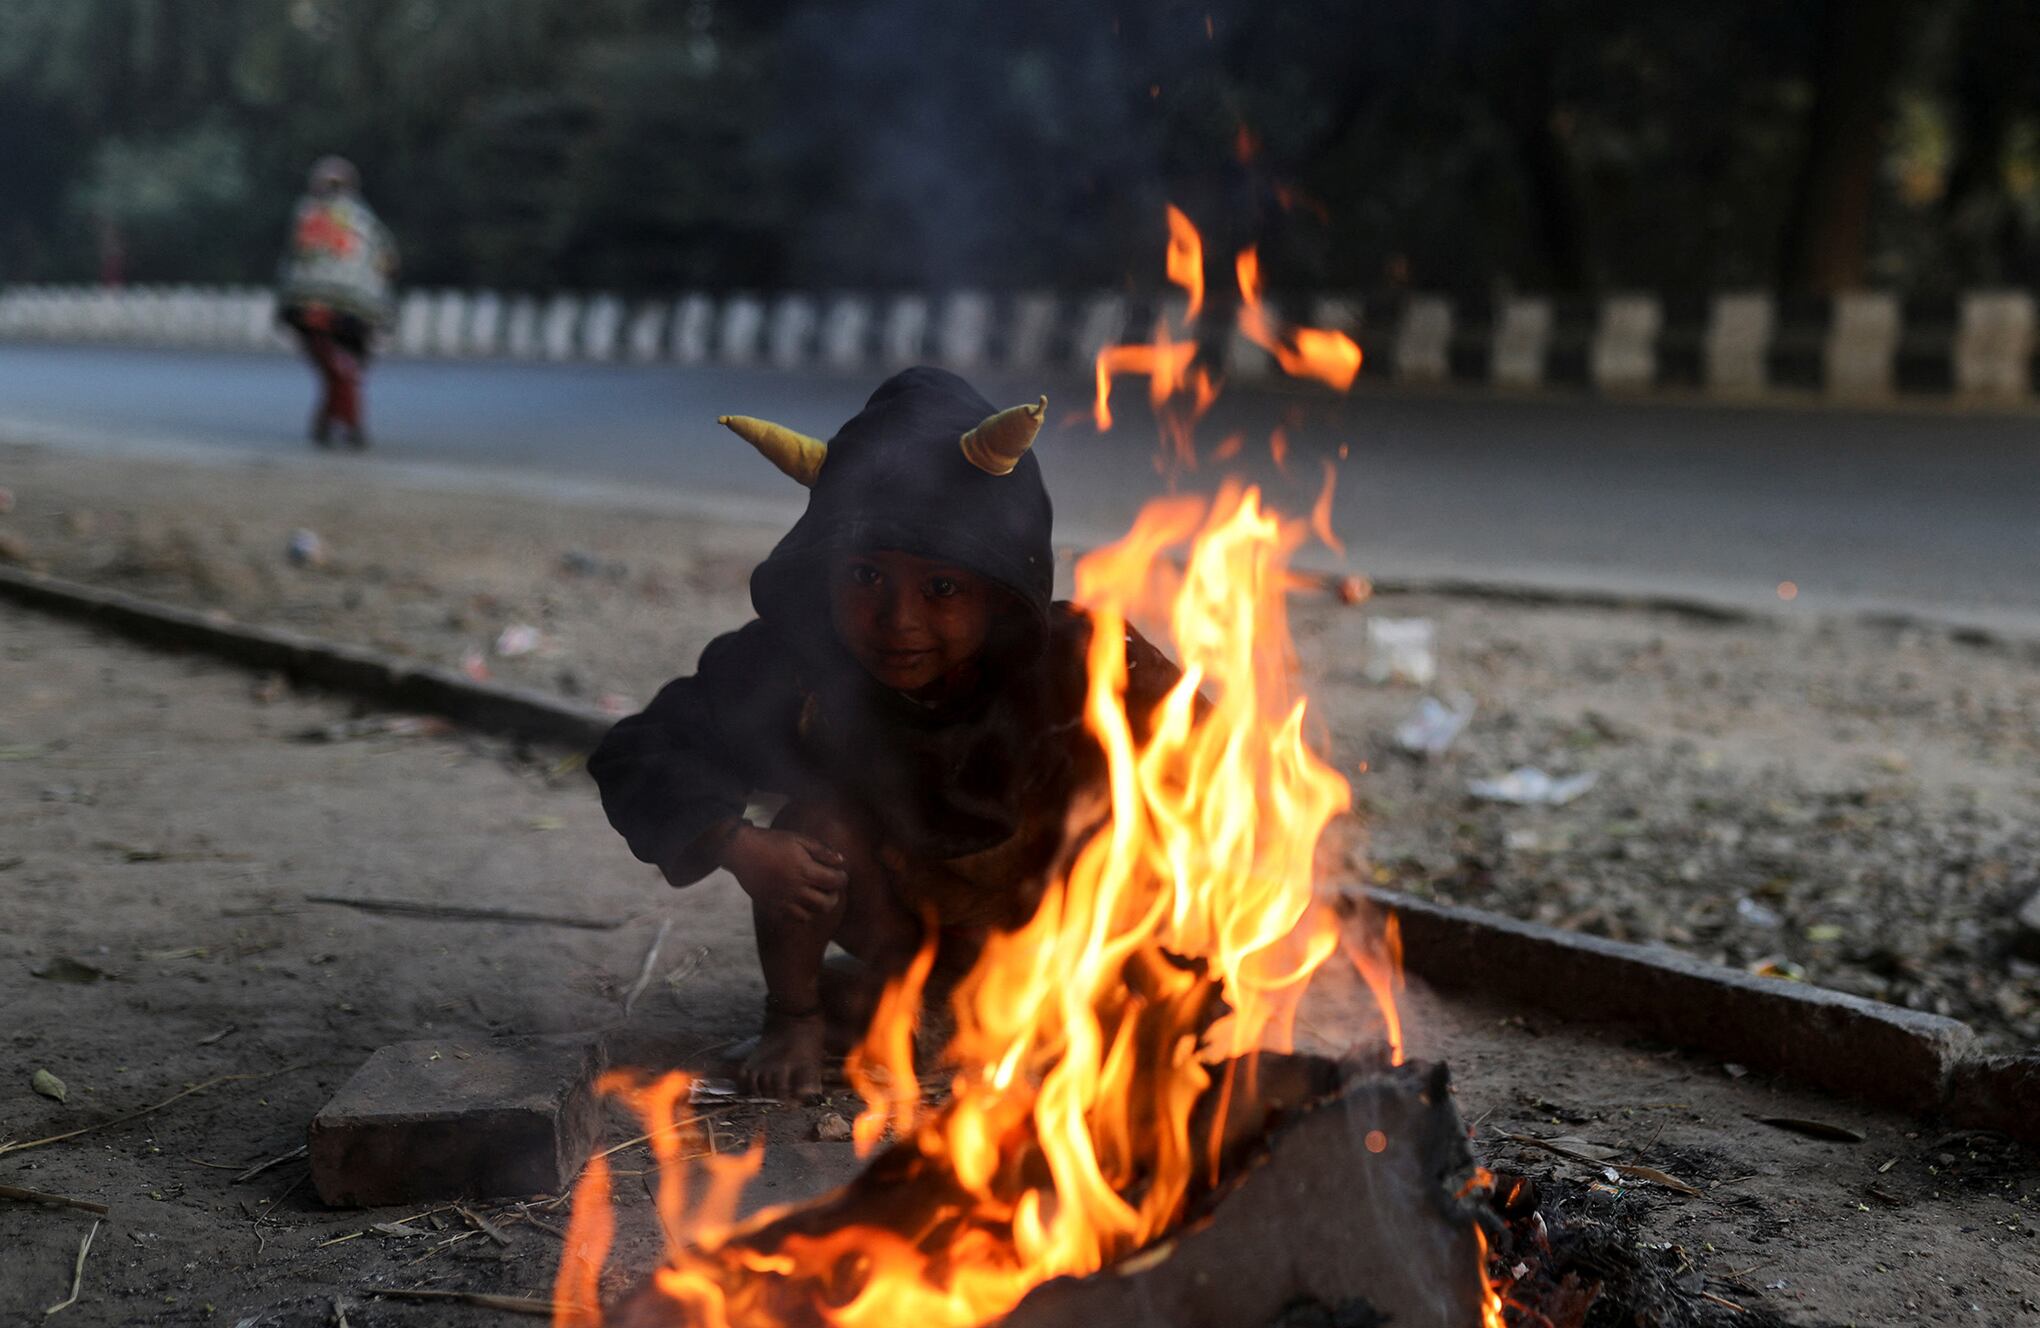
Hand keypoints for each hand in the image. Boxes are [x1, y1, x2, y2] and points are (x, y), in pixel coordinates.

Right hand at [720, 825, 847, 924]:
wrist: (742, 851)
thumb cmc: (772, 842)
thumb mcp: (799, 839)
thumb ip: (822, 851)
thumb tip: (841, 861)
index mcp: (805, 870)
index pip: (835, 882)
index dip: (842, 878)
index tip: (840, 874)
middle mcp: (796, 889)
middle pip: (827, 904)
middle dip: (834, 895)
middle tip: (830, 887)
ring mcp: (784, 900)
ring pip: (811, 914)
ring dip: (819, 906)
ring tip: (817, 894)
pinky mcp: (773, 907)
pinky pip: (794, 918)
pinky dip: (803, 913)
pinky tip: (802, 901)